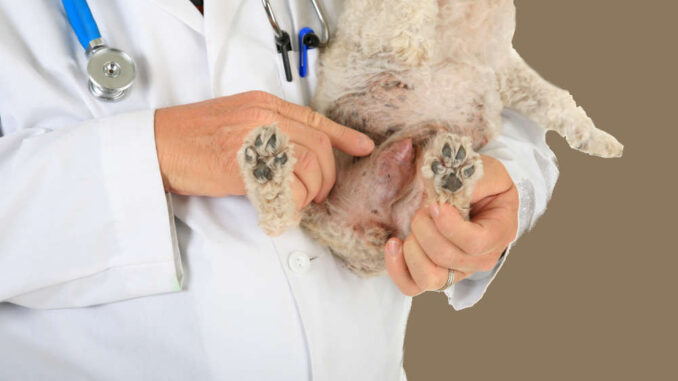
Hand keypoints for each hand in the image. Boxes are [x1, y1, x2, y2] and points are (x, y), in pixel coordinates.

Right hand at [154, 91, 374, 208]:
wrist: (156, 146)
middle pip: (319, 147)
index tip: (363, 147)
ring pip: (309, 167)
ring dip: (311, 192)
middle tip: (318, 193)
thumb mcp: (235, 118)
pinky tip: (282, 207)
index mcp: (263, 103)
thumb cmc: (190, 137)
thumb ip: (267, 128)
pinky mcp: (247, 167)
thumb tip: (295, 153)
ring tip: (298, 201)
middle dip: (327, 176)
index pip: (315, 119)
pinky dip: (292, 202)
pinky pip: (288, 187)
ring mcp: (257, 140)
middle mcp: (264, 116)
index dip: (344, 135)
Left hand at [384, 155, 518, 295]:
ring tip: (413, 226)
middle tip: (424, 208)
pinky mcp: (435, 275)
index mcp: (499, 233)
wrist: (473, 195)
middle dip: (425, 228)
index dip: (449, 226)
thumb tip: (446, 192)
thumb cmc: (481, 183)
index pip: (474, 243)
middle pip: (445, 257)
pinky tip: (394, 244)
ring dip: (412, 248)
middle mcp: (481, 259)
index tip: (436, 206)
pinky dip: (397, 268)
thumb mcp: (485, 172)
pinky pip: (411, 286)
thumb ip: (472, 180)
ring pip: (428, 277)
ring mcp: (457, 271)